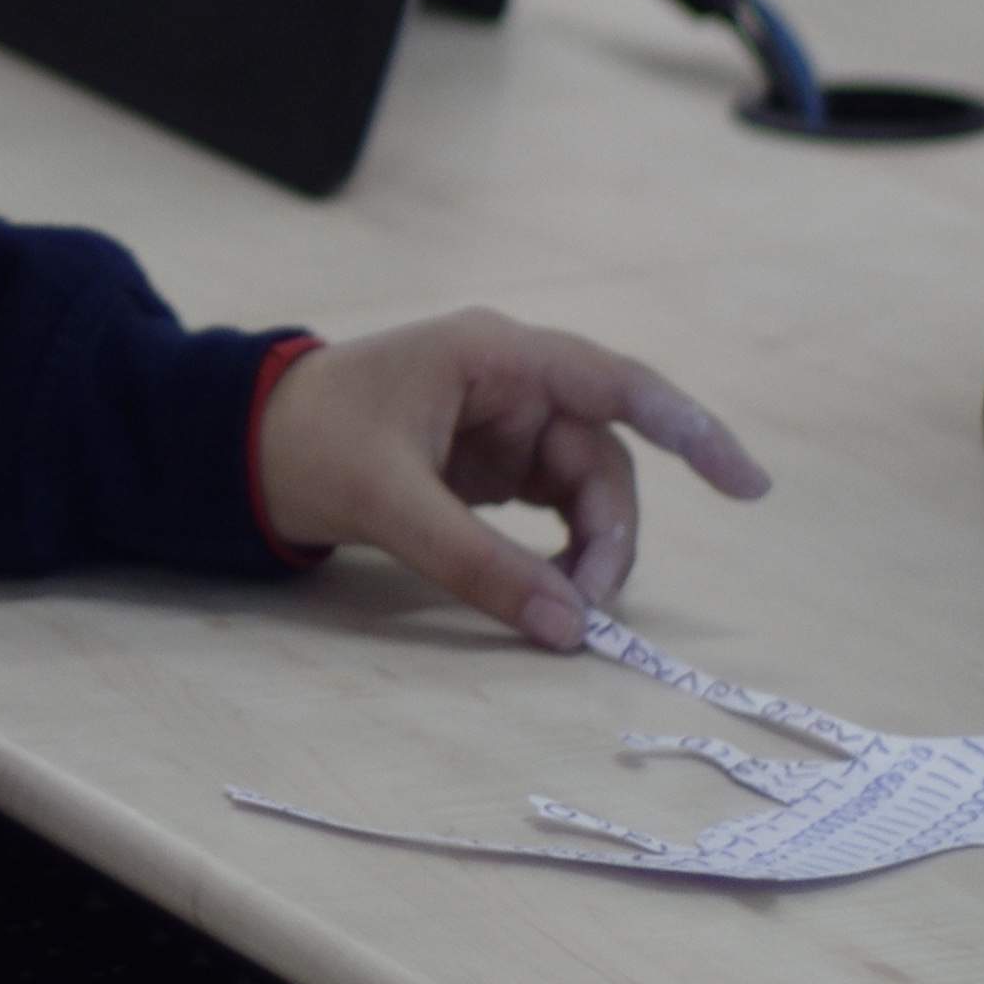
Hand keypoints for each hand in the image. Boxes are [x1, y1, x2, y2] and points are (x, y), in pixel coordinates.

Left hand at [254, 311, 769, 648]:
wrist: (236, 445)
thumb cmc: (305, 442)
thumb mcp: (389, 502)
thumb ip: (477, 563)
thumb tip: (565, 626)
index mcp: (494, 357)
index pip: (616, 385)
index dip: (689, 429)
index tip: (747, 483)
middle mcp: (510, 383)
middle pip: (602, 459)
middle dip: (611, 534)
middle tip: (593, 609)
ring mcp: (502, 424)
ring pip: (583, 492)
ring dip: (590, 551)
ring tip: (570, 610)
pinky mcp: (489, 465)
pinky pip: (552, 510)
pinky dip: (562, 553)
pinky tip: (554, 593)